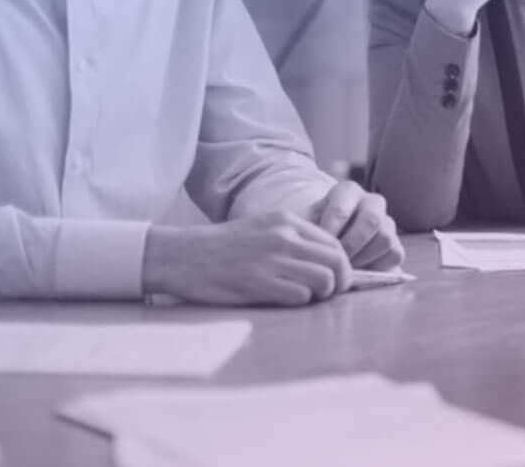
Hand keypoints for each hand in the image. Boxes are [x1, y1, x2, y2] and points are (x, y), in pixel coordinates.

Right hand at [142, 212, 351, 306]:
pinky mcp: (259, 282)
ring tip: (306, 298)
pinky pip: (300, 295)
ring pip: (324, 279)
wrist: (182, 255)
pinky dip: (300, 302)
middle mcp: (284, 237)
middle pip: (337, 261)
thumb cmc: (223, 248)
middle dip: (340, 282)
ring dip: (321, 294)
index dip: (341, 265)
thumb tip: (327, 263)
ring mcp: (272, 259)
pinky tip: (285, 301)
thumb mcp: (262, 229)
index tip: (336, 279)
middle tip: (328, 294)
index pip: (334, 243)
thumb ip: (293, 241)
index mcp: (287, 222)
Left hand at [309, 180, 405, 269]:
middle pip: (371, 220)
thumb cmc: (315, 231)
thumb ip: (308, 232)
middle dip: (351, 245)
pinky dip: (377, 267)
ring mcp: (387, 222)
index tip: (316, 250)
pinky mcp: (396, 244)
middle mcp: (372, 202)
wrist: (330, 243)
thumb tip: (312, 249)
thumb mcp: (306, 225)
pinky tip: (358, 272)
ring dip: (363, 258)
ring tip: (343, 269)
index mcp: (347, 191)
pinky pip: (394, 254)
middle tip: (334, 262)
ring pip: (385, 238)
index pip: (341, 209)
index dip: (328, 233)